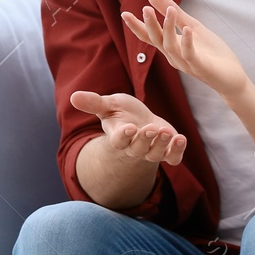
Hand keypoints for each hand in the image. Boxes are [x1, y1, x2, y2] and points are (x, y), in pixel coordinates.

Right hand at [70, 90, 186, 165]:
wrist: (139, 121)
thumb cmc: (121, 113)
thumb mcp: (107, 105)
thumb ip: (93, 103)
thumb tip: (73, 96)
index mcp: (118, 137)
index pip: (119, 140)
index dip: (124, 136)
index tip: (129, 128)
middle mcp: (134, 147)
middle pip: (139, 149)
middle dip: (145, 140)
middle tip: (151, 129)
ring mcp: (151, 151)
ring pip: (156, 155)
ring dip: (162, 145)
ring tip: (166, 132)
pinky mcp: (167, 151)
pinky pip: (172, 158)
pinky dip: (178, 151)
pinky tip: (181, 138)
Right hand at [122, 0, 248, 99]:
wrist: (232, 77)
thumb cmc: (211, 52)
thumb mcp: (191, 26)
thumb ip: (174, 13)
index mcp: (171, 46)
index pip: (149, 36)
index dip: (137, 26)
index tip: (124, 13)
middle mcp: (174, 56)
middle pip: (156, 40)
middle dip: (150, 25)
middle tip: (145, 9)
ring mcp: (186, 63)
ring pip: (170, 46)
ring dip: (169, 27)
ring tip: (170, 9)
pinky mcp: (200, 67)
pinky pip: (190, 54)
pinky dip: (187, 42)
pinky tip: (187, 29)